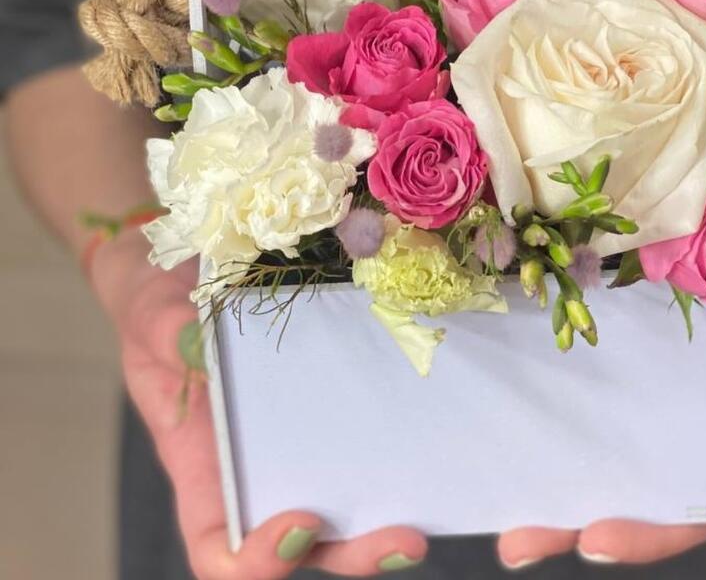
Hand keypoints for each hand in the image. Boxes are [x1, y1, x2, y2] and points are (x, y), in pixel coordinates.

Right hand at [108, 246, 427, 578]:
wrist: (190, 273)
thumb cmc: (163, 308)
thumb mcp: (155, 315)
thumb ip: (167, 332)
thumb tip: (193, 340)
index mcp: (204, 466)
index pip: (221, 546)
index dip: (258, 560)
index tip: (300, 524)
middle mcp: (255, 467)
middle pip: (304, 541)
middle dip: (352, 552)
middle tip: (405, 540)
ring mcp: (300, 438)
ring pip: (344, 501)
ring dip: (384, 517)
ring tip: (427, 518)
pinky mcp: (333, 402)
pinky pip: (364, 437)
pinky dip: (395, 450)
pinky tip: (432, 432)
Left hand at [496, 245, 705, 568]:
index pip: (697, 502)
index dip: (649, 530)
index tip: (596, 540)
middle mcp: (695, 427)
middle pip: (637, 486)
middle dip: (576, 517)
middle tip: (518, 539)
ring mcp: (665, 397)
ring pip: (609, 444)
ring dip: (559, 470)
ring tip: (500, 493)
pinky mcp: (642, 359)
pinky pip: (601, 388)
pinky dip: (565, 404)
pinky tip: (519, 402)